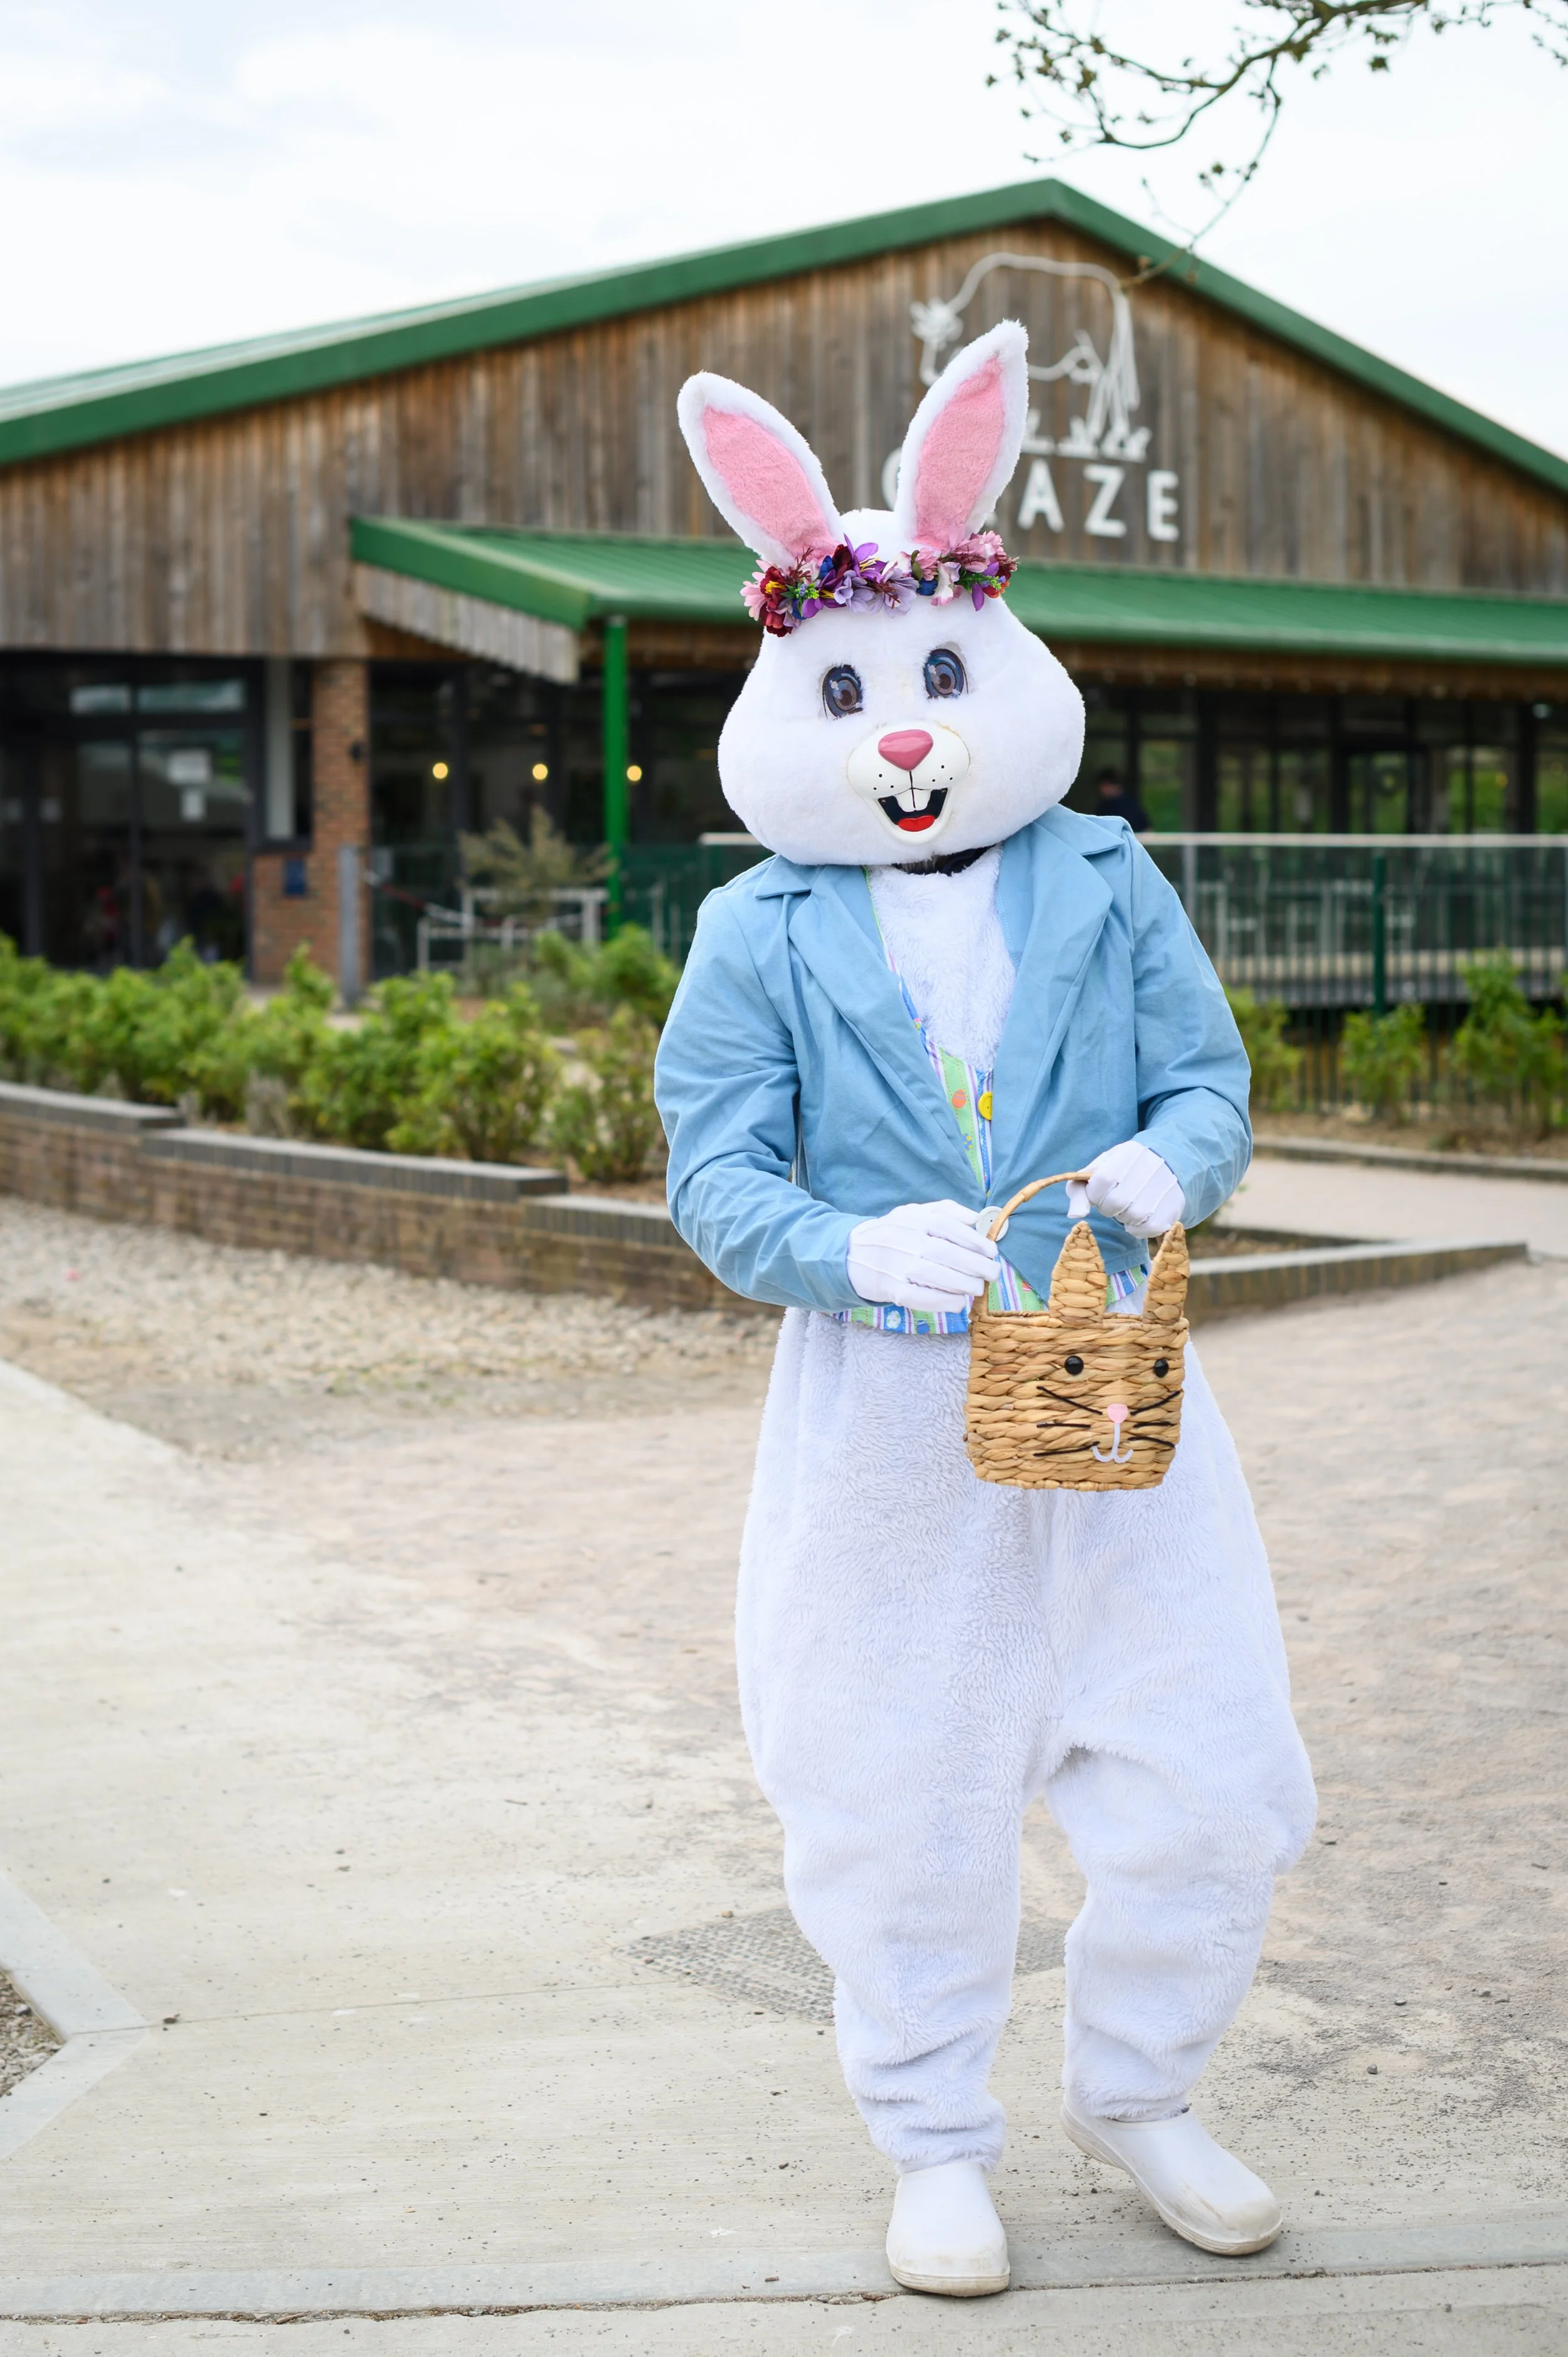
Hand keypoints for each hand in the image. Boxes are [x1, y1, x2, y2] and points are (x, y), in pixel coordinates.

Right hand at [847, 1199, 999, 1312]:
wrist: (852, 1254)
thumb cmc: (893, 1232)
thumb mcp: (915, 1212)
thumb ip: (947, 1210)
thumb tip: (976, 1218)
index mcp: (913, 1219)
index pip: (950, 1227)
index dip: (975, 1241)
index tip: (992, 1252)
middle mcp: (904, 1240)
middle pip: (947, 1253)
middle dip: (976, 1266)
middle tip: (992, 1274)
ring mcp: (896, 1266)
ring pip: (936, 1276)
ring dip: (964, 1285)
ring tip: (978, 1288)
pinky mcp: (890, 1289)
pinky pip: (920, 1298)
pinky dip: (943, 1302)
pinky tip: (958, 1302)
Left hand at [1066, 1142, 1183, 1236]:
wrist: (1171, 1161)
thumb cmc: (1126, 1168)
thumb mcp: (1100, 1168)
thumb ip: (1079, 1189)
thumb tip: (1075, 1215)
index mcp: (1126, 1156)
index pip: (1099, 1185)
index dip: (1096, 1193)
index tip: (1104, 1188)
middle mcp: (1147, 1171)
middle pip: (1113, 1205)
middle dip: (1110, 1206)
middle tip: (1119, 1196)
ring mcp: (1162, 1192)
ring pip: (1129, 1220)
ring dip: (1125, 1217)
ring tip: (1133, 1203)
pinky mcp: (1172, 1210)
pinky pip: (1145, 1230)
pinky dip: (1139, 1228)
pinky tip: (1143, 1214)